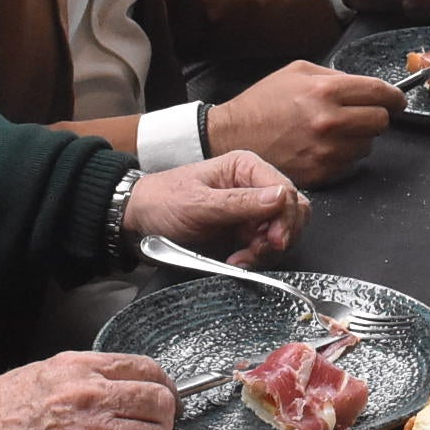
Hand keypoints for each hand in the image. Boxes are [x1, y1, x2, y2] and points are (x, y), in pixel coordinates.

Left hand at [124, 151, 311, 263]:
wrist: (137, 223)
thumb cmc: (161, 203)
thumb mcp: (198, 203)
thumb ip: (240, 202)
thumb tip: (282, 196)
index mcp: (245, 168)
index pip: (287, 190)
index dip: (286, 217)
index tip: (275, 240)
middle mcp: (254, 187)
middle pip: (292, 212)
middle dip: (279, 236)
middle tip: (258, 251)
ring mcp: (250, 212)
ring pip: (283, 233)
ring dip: (267, 251)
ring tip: (240, 258)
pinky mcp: (244, 233)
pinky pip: (265, 248)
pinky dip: (256, 259)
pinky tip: (237, 261)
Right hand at [204, 60, 405, 187]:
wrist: (231, 136)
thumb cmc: (263, 103)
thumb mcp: (297, 72)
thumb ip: (334, 76)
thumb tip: (363, 85)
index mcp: (326, 90)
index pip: (380, 93)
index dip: (395, 97)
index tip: (397, 100)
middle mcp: (329, 121)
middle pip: (381, 121)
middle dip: (376, 116)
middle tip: (362, 114)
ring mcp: (326, 150)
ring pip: (368, 145)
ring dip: (359, 138)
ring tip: (335, 132)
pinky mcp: (320, 172)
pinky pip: (350, 164)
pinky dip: (343, 156)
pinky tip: (324, 147)